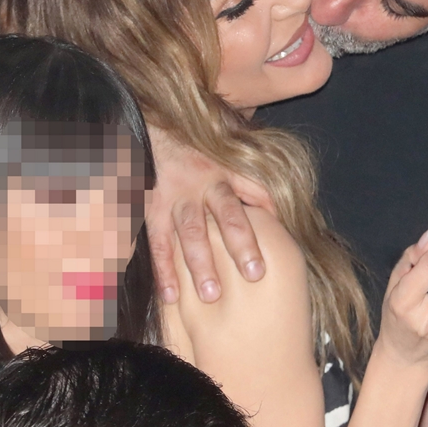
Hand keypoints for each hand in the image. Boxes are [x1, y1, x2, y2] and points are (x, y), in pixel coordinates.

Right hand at [146, 128, 273, 304]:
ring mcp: (172, 195)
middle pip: (223, 215)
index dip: (259, 226)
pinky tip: (169, 295)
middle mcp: (200, 184)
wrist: (149, 130)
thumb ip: (252, 183)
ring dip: (199, 263)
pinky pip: (155, 240)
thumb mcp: (225, 153)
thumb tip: (279, 216)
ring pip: (189, 231)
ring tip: (210, 295)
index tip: (269, 259)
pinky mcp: (148, 206)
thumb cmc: (194, 148)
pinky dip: (161, 269)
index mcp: (224, 173)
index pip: (250, 197)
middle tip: (253, 275)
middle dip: (237, 245)